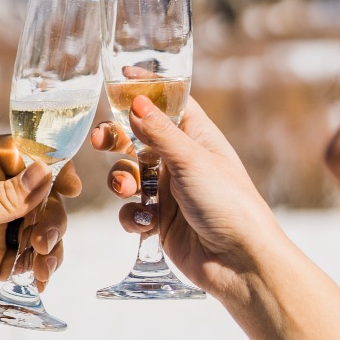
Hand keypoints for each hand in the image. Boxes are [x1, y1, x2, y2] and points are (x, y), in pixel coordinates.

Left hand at [0, 137, 80, 325]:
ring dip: (48, 243)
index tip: (71, 187)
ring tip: (43, 265)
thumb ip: (5, 197)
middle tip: (45, 240)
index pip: (23, 153)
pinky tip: (38, 277)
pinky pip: (25, 257)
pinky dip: (37, 265)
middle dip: (50, 216)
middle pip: (37, 195)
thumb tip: (46, 171)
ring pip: (36, 227)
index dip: (51, 166)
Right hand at [90, 95, 276, 303]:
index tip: (119, 76)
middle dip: (116, 138)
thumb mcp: (191, 161)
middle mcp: (181, 161)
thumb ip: (158, 131)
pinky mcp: (160, 221)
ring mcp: (169, 192)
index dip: (146, 88)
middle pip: (138, 138)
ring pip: (129, 174)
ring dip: (120, 180)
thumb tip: (134, 99)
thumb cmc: (228, 203)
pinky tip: (145, 223)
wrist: (239, 263)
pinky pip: (132, 210)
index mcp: (196, 137)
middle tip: (99, 140)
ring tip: (126, 189)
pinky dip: (132, 215)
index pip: (169, 102)